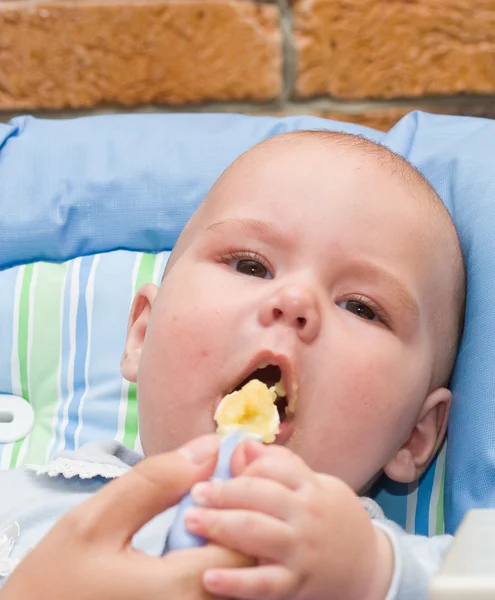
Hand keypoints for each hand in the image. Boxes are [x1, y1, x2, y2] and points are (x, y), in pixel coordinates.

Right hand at [0, 435, 250, 599]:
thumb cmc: (55, 580)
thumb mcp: (94, 522)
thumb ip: (154, 483)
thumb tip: (209, 448)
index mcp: (176, 592)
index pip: (244, 541)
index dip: (246, 498)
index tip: (233, 466)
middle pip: (248, 562)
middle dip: (244, 514)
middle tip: (228, 481)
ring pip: (239, 580)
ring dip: (235, 537)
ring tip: (214, 506)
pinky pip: (218, 592)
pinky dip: (221, 560)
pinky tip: (199, 537)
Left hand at [184, 442, 393, 599]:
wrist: (367, 565)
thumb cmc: (329, 516)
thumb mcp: (312, 484)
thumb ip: (278, 465)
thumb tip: (241, 445)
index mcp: (309, 486)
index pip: (271, 467)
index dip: (241, 468)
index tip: (216, 472)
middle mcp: (306, 515)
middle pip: (260, 496)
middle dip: (223, 492)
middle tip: (194, 493)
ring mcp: (301, 551)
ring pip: (258, 533)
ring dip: (221, 526)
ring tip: (191, 521)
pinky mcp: (296, 585)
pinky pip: (263, 584)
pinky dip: (235, 582)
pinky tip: (209, 577)